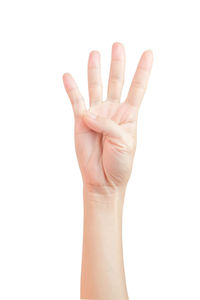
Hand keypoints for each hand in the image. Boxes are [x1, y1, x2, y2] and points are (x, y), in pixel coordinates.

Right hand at [63, 42, 152, 193]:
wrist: (103, 180)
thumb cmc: (119, 163)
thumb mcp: (123, 141)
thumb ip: (107, 123)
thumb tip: (88, 112)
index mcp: (128, 115)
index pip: (137, 87)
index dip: (143, 70)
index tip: (148, 53)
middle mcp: (112, 111)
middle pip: (116, 81)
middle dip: (118, 63)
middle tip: (118, 45)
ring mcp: (96, 115)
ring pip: (96, 87)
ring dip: (95, 70)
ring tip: (95, 53)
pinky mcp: (80, 121)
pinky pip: (76, 101)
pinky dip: (72, 89)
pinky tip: (68, 76)